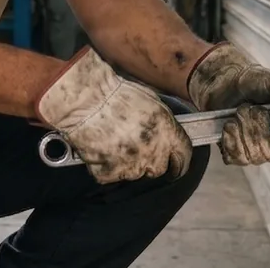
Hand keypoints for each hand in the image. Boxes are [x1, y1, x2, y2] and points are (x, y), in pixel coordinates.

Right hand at [35, 47, 192, 183]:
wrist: (85, 100)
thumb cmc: (115, 94)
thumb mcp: (151, 100)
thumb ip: (164, 122)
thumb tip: (168, 132)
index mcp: (167, 132)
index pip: (184, 156)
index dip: (179, 160)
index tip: (175, 162)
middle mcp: (153, 152)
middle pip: (158, 169)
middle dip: (149, 160)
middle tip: (133, 144)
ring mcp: (131, 165)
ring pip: (133, 173)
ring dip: (126, 163)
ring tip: (112, 142)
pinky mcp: (109, 173)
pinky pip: (110, 175)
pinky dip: (104, 166)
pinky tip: (99, 148)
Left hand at [186, 43, 269, 165]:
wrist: (223, 81)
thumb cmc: (252, 81)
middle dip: (261, 127)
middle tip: (255, 108)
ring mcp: (255, 150)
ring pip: (255, 155)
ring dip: (245, 128)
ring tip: (240, 111)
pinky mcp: (235, 152)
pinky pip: (236, 156)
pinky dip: (230, 136)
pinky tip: (230, 123)